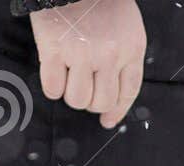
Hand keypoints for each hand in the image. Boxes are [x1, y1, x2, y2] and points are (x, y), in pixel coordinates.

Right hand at [30, 0, 145, 129]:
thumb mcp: (124, 25)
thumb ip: (122, 58)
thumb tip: (111, 108)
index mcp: (131, 46)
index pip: (128, 91)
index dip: (116, 111)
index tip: (107, 121)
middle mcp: (110, 53)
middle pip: (102, 102)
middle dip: (91, 100)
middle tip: (82, 85)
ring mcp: (82, 52)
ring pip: (77, 100)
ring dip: (71, 92)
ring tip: (68, 73)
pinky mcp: (55, 49)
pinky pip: (53, 89)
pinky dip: (52, 85)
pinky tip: (54, 69)